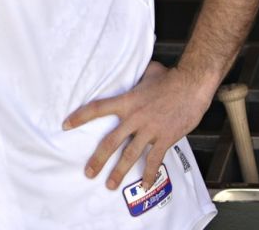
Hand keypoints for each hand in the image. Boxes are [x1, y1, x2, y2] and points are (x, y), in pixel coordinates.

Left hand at [62, 61, 213, 191]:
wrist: (192, 85)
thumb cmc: (171, 77)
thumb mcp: (148, 73)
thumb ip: (136, 79)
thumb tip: (135, 74)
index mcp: (127, 101)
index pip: (97, 109)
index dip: (79, 117)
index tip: (65, 125)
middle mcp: (135, 118)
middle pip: (110, 142)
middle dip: (98, 159)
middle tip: (88, 173)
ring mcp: (150, 130)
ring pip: (130, 155)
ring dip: (119, 172)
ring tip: (110, 185)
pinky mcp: (165, 138)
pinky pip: (154, 160)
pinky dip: (149, 174)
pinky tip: (144, 185)